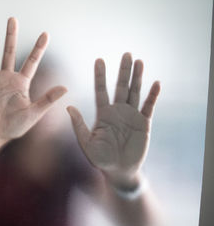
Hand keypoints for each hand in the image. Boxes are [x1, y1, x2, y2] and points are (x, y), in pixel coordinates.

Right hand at [0, 18, 66, 146]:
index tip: (45, 34)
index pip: (31, 61)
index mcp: (21, 83)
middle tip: (13, 19)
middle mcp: (7, 78)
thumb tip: (65, 87)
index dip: (38, 48)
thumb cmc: (14, 127)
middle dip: (11, 36)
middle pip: (10, 53)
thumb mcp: (33, 114)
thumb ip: (47, 100)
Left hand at [67, 53, 159, 187]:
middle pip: (120, 86)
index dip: (100, 75)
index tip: (99, 60)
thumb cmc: (100, 159)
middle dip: (123, 71)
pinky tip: (156, 83)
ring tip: (139, 61)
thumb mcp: (86, 143)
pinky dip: (152, 95)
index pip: (101, 90)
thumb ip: (79, 125)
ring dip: (137, 77)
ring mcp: (131, 116)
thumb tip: (68, 107)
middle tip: (125, 54)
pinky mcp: (143, 123)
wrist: (118, 171)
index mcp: (103, 114)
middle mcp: (117, 111)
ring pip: (134, 92)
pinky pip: (149, 106)